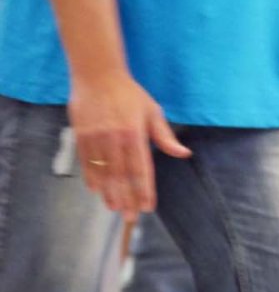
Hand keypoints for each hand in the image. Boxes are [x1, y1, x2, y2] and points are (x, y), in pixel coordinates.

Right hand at [69, 72, 191, 219]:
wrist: (97, 75)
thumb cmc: (129, 94)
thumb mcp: (152, 111)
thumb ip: (165, 136)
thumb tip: (184, 154)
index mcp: (135, 133)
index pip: (142, 168)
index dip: (145, 189)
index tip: (148, 206)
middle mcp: (115, 138)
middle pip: (122, 175)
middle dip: (127, 197)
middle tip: (131, 216)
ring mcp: (96, 137)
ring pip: (103, 171)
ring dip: (109, 192)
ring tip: (115, 208)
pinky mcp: (81, 135)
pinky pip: (86, 161)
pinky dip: (91, 177)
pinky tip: (97, 190)